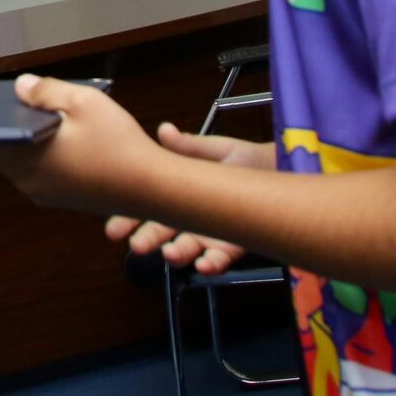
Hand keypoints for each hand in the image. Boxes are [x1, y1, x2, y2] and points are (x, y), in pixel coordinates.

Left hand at [0, 74, 162, 213]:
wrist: (153, 188)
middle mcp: (28, 182)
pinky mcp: (64, 198)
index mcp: (24, 160)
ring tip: (16, 114)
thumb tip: (20, 87)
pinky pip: (38, 171)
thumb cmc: (117, 143)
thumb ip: (46, 92)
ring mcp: (46, 193)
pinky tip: (46, 136)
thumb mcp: (82, 103)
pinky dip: (35, 153)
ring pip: (20, 162)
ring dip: (16, 141)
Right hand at [103, 122, 270, 272]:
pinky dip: (210, 265)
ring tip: (169, 254)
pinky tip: (203, 264)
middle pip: (160, 232)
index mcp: (178, 194)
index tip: (113, 228)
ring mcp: (208, 234)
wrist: (282, 172)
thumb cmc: (247, 161)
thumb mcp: (217, 150)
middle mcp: (188, 218)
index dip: (127, 219)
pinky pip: (219, 260)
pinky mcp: (232, 246)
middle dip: (145, 240)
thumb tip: (164, 130)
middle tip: (136, 244)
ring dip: (175, 254)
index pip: (147, 208)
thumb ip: (188, 146)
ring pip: (185, 249)